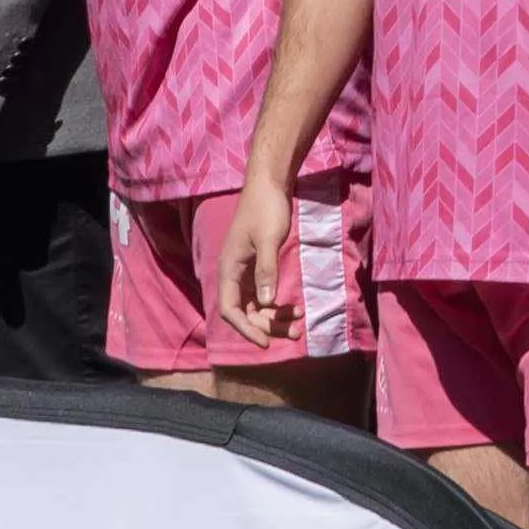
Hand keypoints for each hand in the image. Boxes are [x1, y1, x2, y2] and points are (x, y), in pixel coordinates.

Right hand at [215, 175, 297, 346]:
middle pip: (245, 312)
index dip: (246, 329)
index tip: (266, 343)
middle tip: (295, 332)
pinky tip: (296, 308)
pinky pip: (264, 296)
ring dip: (275, 319)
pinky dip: (278, 305)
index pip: (229, 310)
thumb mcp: (268, 240)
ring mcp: (244, 272)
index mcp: (228, 269)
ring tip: (300, 324)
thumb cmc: (266, 209)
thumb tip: (267, 303)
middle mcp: (233, 274)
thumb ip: (267, 270)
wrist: (269, 185)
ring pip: (256, 307)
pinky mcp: (257, 267)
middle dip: (268, 326)